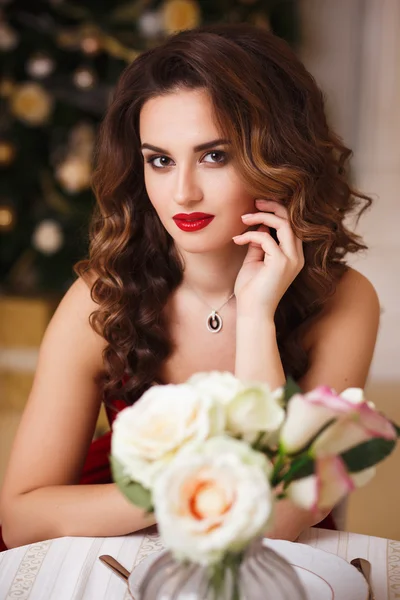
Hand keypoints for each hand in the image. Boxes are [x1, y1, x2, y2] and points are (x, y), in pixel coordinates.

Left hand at [233, 199, 303, 317]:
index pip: (291, 225)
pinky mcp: (281, 263)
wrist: (252, 312)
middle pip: (291, 220)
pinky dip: (250, 235)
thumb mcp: (255, 260)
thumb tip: (258, 226)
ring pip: (283, 224)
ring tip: (243, 218)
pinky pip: (266, 238)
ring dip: (261, 217)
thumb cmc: (252, 289)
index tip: (257, 206)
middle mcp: (297, 256)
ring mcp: (292, 259)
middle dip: (272, 206)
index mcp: (293, 256)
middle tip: (254, 202)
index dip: (276, 211)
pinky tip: (237, 240)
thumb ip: (259, 243)